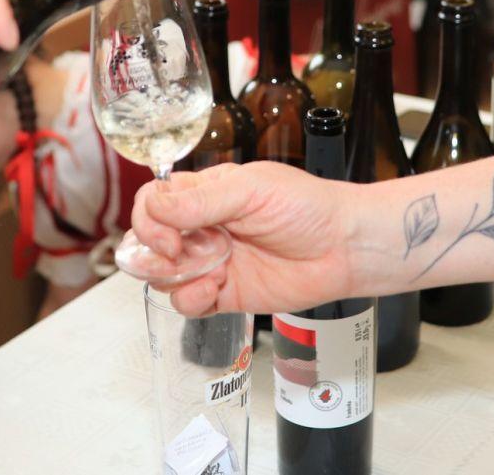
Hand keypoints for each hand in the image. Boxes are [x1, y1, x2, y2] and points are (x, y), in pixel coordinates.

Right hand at [130, 162, 360, 315]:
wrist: (343, 247)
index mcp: (206, 194)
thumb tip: (155, 208)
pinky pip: (188, 303)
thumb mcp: (251, 189)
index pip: (154, 202)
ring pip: (163, 276)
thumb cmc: (306, 207)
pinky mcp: (225, 294)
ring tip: (210, 272)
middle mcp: (204, 228)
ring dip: (175, 277)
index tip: (168, 234)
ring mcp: (212, 263)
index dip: (149, 219)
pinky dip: (190, 299)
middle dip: (152, 253)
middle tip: (175, 254)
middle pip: (149, 242)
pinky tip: (212, 290)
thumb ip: (201, 201)